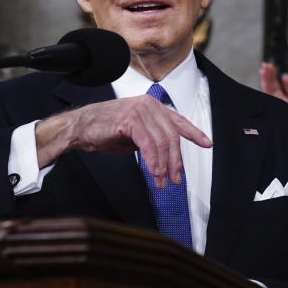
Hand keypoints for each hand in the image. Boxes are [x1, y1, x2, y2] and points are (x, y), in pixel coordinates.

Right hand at [34, 95, 211, 188]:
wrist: (81, 127)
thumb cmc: (106, 130)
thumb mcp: (136, 134)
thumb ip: (153, 139)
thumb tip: (168, 155)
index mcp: (153, 107)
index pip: (179, 121)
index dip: (194, 133)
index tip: (206, 144)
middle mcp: (149, 105)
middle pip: (172, 136)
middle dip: (176, 161)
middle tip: (176, 179)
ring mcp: (140, 110)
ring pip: (162, 142)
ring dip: (164, 166)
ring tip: (163, 182)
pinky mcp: (131, 120)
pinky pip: (148, 145)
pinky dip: (153, 162)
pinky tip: (154, 174)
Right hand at [260, 62, 287, 109]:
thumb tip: (285, 76)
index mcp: (278, 96)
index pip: (273, 83)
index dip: (271, 74)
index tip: (270, 65)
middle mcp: (274, 99)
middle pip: (269, 84)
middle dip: (267, 74)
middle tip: (265, 65)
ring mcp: (272, 103)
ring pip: (267, 89)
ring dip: (265, 79)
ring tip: (264, 69)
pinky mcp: (271, 108)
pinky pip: (268, 96)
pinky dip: (266, 89)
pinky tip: (265, 82)